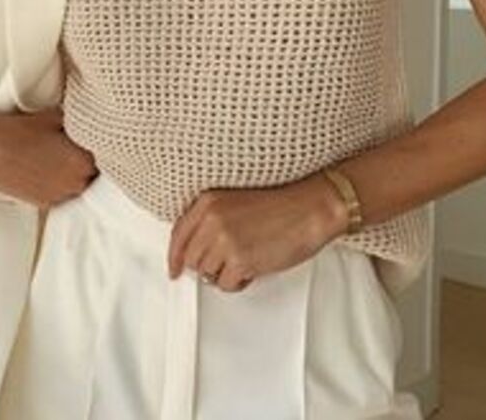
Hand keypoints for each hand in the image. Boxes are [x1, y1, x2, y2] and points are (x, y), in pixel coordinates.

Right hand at [0, 104, 97, 208]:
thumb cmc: (20, 130)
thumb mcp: (56, 117)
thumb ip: (80, 122)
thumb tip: (93, 119)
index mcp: (83, 162)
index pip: (108, 159)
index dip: (104, 149)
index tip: (102, 142)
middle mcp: (75, 183)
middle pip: (94, 175)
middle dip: (90, 163)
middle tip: (81, 148)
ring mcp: (59, 196)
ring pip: (79, 187)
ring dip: (75, 176)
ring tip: (63, 159)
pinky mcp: (43, 204)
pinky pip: (62, 195)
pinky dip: (60, 185)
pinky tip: (50, 171)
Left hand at [167, 172, 348, 291]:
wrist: (311, 208)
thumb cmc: (282, 205)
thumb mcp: (237, 202)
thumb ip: (212, 219)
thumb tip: (198, 249)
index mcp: (209, 201)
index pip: (178, 234)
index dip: (175, 256)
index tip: (174, 269)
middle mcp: (212, 219)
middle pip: (192, 258)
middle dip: (208, 265)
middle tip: (229, 262)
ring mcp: (224, 240)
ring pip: (207, 273)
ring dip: (225, 273)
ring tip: (247, 259)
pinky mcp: (240, 260)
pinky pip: (225, 284)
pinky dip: (238, 282)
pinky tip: (253, 268)